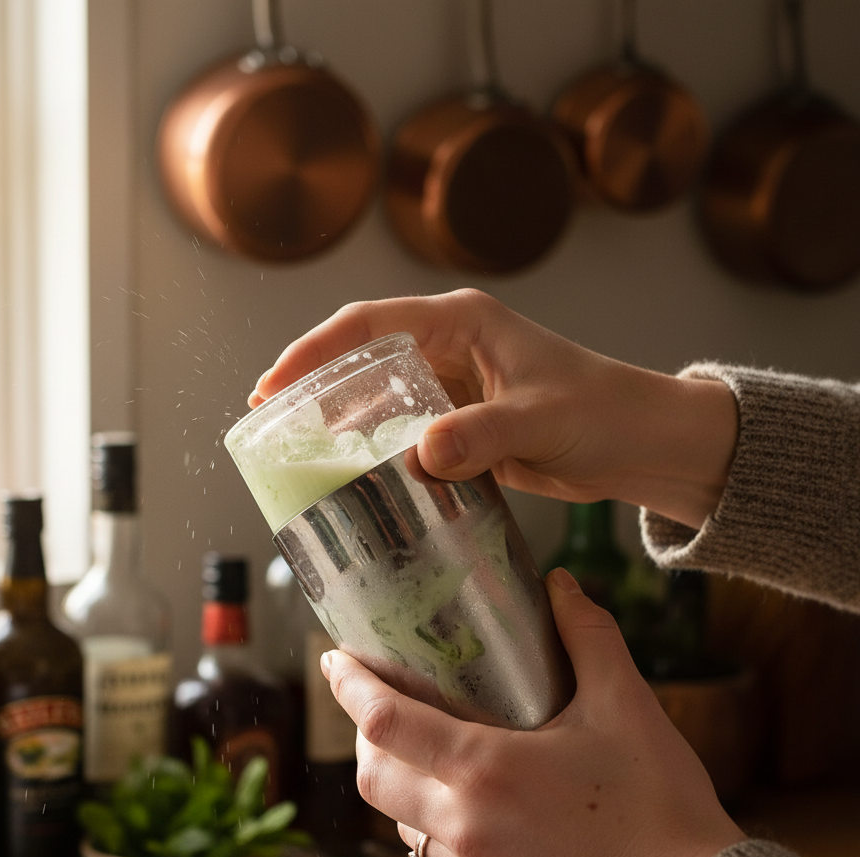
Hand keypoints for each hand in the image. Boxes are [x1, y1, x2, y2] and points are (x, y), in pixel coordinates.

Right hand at [251, 289, 736, 528]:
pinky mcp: (462, 425)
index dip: (313, 352)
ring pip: (379, 400)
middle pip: (362, 360)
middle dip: (314, 389)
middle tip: (269, 426)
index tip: (271, 385)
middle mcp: (450, 349)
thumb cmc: (604, 411)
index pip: (368, 325)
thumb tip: (421, 454)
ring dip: (342, 425)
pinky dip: (377, 453)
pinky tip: (355, 478)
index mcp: (462, 323)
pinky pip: (405, 434)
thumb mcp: (541, 417)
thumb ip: (482, 434)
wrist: (642, 444)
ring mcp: (454, 388)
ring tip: (299, 456)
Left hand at [321, 568, 745, 856]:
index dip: (349, 686)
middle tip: (380, 703)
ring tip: (426, 750)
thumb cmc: (661, 803)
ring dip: (399, 782)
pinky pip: (438, 856)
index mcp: (485, 770)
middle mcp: (466, 824)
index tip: (333, 659)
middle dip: (363, 735)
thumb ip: (586, 635)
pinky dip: (434, 821)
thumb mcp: (626, 704)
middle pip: (372, 777)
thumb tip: (559, 585)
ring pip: (401, 820)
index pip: (385, 722)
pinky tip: (469, 802)